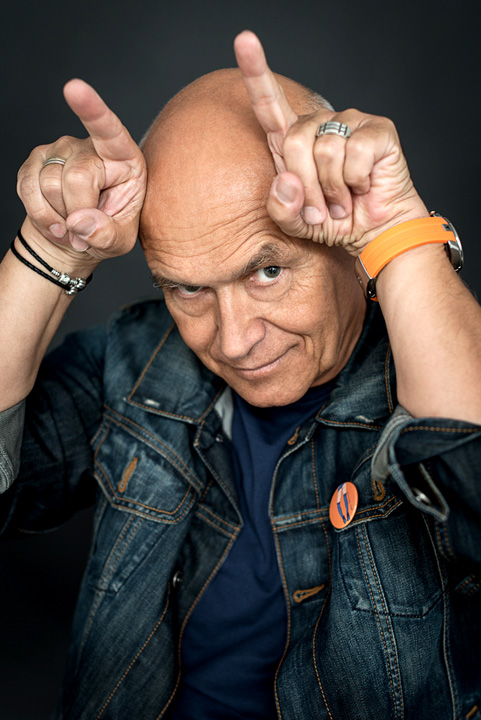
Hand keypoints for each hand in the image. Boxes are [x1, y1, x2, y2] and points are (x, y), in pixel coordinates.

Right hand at [17, 79, 145, 261]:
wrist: (75, 238)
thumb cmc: (105, 233)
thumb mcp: (119, 242)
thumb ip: (106, 234)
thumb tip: (79, 221)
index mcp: (124, 159)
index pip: (109, 130)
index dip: (92, 110)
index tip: (74, 88)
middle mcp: (91, 147)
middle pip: (76, 178)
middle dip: (77, 214)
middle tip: (84, 231)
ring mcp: (61, 149)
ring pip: (49, 185)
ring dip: (58, 218)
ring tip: (70, 227)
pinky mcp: (36, 160)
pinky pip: (28, 187)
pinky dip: (41, 214)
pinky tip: (54, 222)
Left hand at [234, 31, 427, 255]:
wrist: (375, 232)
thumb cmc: (334, 221)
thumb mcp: (295, 222)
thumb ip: (280, 208)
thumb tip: (287, 180)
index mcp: (292, 140)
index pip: (269, 102)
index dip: (256, 72)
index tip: (244, 40)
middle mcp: (319, 124)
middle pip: (294, 141)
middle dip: (306, 186)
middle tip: (322, 207)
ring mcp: (349, 121)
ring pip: (325, 150)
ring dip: (332, 189)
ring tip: (342, 200)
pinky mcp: (377, 129)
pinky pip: (354, 154)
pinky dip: (355, 182)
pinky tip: (362, 188)